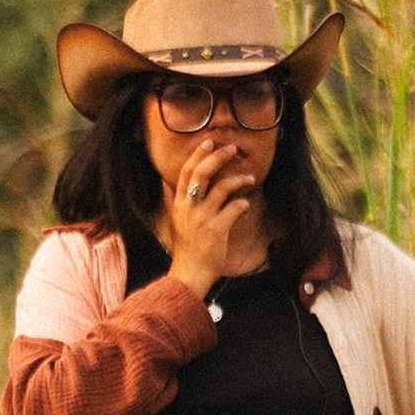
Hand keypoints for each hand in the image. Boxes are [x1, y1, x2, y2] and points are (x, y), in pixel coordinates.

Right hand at [158, 133, 266, 293]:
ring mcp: (203, 218)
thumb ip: (170, 200)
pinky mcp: (217, 229)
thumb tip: (164, 182)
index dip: (198, 154)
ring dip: (239, 180)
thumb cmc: (186, 247)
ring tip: (250, 178)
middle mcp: (189, 208)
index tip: (210, 142)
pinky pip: (234, 208)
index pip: (187, 171)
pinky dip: (243, 203)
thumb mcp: (175, 221)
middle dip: (218, 157)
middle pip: (202, 173)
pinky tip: (246, 204)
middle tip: (232, 149)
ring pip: (222, 188)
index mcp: (179, 203)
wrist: (190, 272)